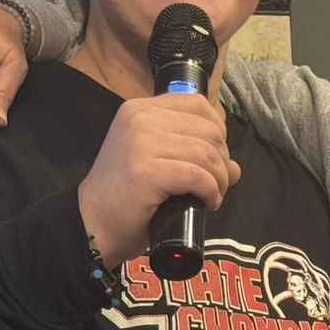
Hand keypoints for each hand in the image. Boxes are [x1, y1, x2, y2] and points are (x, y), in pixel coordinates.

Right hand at [79, 94, 241, 265]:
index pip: (198, 104)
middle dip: (222, 161)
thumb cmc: (127, 197)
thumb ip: (195, 158)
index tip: (214, 159)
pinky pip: (198, 176)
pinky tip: (207, 203)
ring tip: (211, 197)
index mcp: (141, 109)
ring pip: (207, 154)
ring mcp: (141, 143)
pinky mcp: (146, 171)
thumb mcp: (160, 166)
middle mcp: (140, 118)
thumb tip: (236, 167)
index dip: (217, 132)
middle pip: (209, 130)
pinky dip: (211, 192)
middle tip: (215, 185)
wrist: (92, 224)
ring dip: (219, 180)